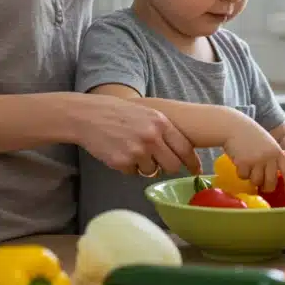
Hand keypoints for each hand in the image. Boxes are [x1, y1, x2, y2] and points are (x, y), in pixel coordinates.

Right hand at [73, 94, 199, 176]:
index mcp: (161, 123)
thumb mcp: (146, 113)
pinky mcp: (122, 162)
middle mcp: (152, 137)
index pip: (185, 148)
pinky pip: (133, 172)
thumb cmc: (118, 112)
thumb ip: (163, 129)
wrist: (88, 115)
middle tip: (160, 163)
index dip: (192, 162)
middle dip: (168, 167)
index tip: (196, 170)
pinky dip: (128, 167)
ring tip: (132, 150)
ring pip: (152, 171)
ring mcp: (137, 150)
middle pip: (172, 166)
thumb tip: (182, 150)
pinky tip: (120, 152)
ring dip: (146, 166)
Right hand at [223, 118, 284, 194]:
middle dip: (267, 187)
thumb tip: (272, 178)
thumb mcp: (267, 144)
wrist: (233, 127)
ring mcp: (257, 160)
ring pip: (256, 181)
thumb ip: (272, 157)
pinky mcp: (244, 163)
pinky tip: (239, 162)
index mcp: (278, 151)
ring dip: (252, 179)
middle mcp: (269, 157)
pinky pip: (244, 177)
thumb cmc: (249, 135)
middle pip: (271, 182)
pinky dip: (241, 173)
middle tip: (263, 187)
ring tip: (248, 168)